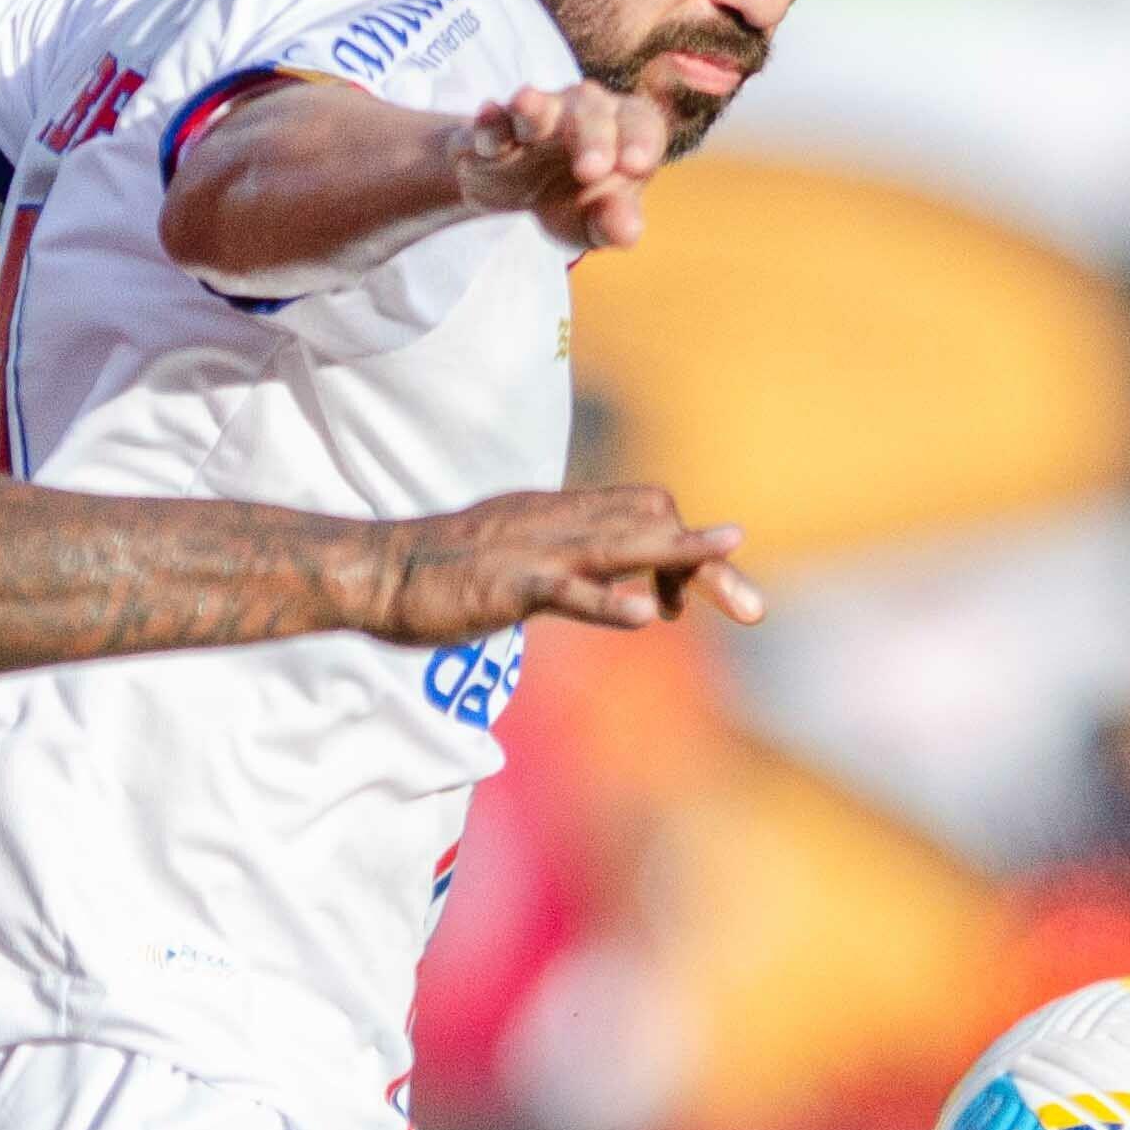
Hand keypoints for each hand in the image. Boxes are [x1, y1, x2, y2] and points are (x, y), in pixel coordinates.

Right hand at [371, 485, 766, 642]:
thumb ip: (568, 570)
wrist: (374, 571)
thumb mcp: (515, 563)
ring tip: (732, 562)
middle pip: (651, 520)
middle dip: (706, 562)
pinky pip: (567, 588)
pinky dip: (609, 602)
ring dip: (683, 558)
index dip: (681, 552)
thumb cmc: (439, 575)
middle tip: (754, 611)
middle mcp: (557, 521)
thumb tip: (619, 592)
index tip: (690, 603)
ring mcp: (534, 550)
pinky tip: (647, 619)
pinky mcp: (508, 584)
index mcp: (559, 515)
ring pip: (622, 543)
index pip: (643, 511)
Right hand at [450, 83, 673, 253]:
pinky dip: (491, 122)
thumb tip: (628, 233)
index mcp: (623, 129)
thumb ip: (613, 224)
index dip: (641, 141)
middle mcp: (585, 110)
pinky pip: (494, 123)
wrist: (512, 194)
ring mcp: (538, 114)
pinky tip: (488, 115)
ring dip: (536, 111)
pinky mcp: (496, 129)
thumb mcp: (593, 222)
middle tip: (591, 171)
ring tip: (526, 105)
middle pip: (592, 113)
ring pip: (542, 107)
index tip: (636, 166)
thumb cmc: (570, 199)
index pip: (641, 124)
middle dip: (593, 139)